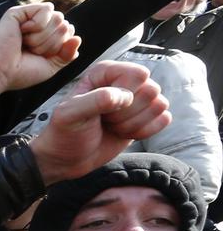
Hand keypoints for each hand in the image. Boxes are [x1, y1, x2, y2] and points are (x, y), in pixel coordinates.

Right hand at [0, 2, 78, 96]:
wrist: (0, 73)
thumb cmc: (20, 73)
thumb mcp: (50, 67)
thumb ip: (67, 54)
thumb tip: (77, 38)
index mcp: (44, 37)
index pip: (68, 31)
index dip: (60, 45)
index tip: (40, 56)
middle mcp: (37, 26)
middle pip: (64, 24)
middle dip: (51, 42)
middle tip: (31, 50)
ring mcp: (28, 18)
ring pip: (57, 17)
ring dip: (43, 36)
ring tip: (25, 43)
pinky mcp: (19, 12)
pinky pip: (46, 9)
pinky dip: (38, 24)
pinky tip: (23, 32)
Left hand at [29, 61, 170, 184]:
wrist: (67, 158)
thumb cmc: (65, 132)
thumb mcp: (70, 115)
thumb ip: (95, 100)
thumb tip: (125, 96)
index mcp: (106, 72)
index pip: (137, 74)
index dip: (125, 95)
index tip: (103, 109)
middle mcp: (125, 80)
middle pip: (152, 90)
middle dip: (127, 113)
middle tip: (105, 120)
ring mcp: (138, 98)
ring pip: (159, 105)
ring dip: (134, 124)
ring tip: (111, 126)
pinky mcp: (146, 116)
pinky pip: (164, 119)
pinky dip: (144, 132)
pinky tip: (123, 133)